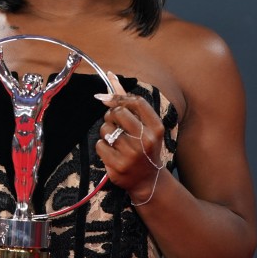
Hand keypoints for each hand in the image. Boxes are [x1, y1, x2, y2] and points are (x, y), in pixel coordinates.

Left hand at [94, 72, 164, 199]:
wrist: (148, 181)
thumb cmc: (145, 148)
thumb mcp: (146, 127)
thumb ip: (128, 102)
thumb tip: (110, 75)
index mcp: (156, 128)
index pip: (136, 102)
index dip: (119, 97)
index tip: (108, 99)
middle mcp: (146, 140)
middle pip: (118, 113)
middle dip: (111, 115)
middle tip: (113, 123)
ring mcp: (132, 154)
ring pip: (106, 129)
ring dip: (106, 132)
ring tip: (115, 141)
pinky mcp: (118, 165)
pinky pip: (100, 145)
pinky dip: (102, 146)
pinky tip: (112, 153)